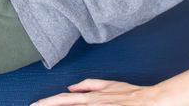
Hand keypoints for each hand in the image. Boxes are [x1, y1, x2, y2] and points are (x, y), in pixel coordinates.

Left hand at [31, 79, 162, 104]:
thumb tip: (72, 86)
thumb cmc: (134, 94)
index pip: (64, 99)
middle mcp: (92, 104)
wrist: (152, 101)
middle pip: (64, 105)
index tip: (35, 104)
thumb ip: (91, 85)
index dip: (48, 102)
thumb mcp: (111, 85)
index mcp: (91, 97)